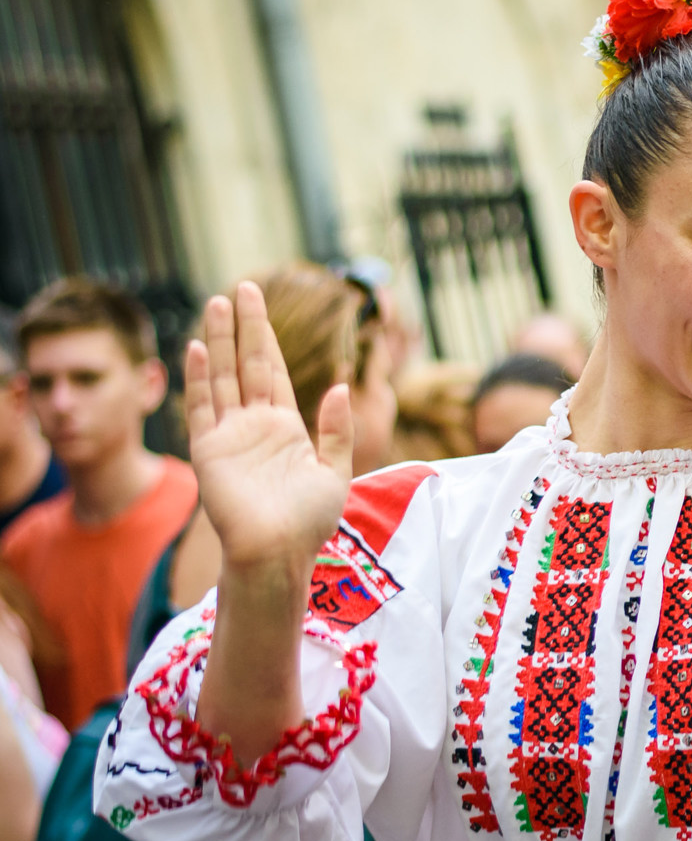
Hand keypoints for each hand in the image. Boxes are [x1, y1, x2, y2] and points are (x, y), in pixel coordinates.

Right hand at [186, 283, 352, 574]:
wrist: (278, 552)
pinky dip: (201, 377)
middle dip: (245, 326)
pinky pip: (203, 406)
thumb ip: (337, 429)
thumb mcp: (335, 471)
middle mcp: (254, 425)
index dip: (268, 339)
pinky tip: (201, 347)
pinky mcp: (210, 450)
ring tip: (218, 302)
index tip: (262, 306)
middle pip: (247, 364)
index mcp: (285, 428)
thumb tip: (341, 386)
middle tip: (243, 287)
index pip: (274, 372)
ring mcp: (229, 434)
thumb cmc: (308, 521)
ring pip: (223, 376)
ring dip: (220, 340)